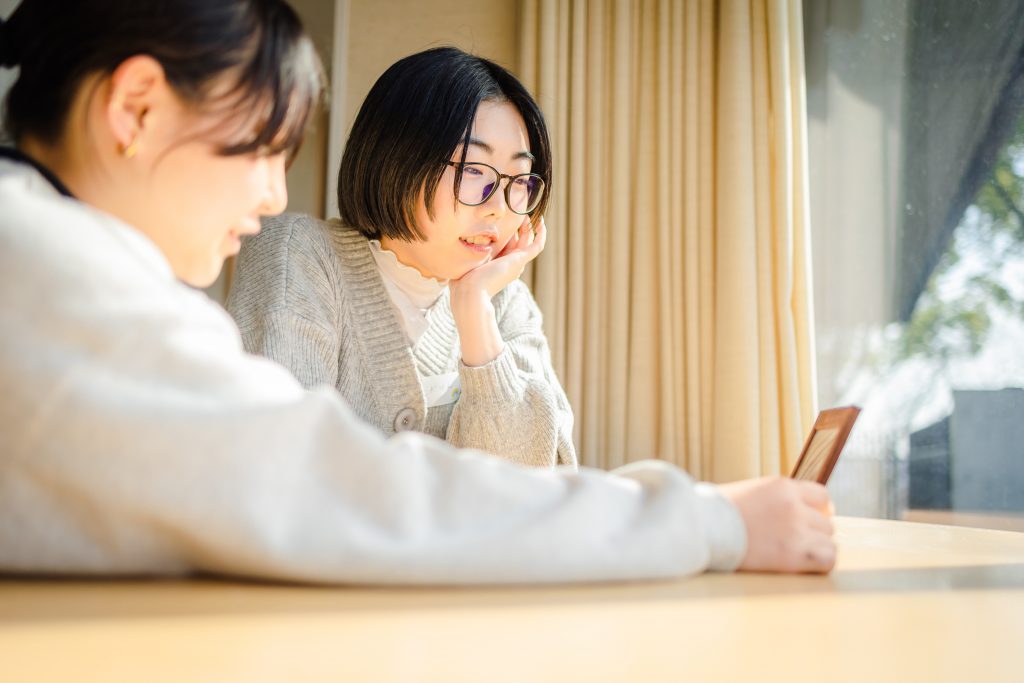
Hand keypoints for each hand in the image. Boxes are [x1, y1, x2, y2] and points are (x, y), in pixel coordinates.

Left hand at [451, 215, 546, 299]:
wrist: (470, 291)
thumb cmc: (463, 282)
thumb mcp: (466, 264)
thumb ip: (466, 256)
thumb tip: (457, 249)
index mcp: (499, 266)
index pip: (507, 245)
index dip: (507, 232)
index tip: (501, 220)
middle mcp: (510, 265)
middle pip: (520, 242)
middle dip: (520, 227)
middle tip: (518, 211)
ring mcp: (516, 263)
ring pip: (529, 242)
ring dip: (530, 227)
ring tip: (527, 212)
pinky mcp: (520, 260)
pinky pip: (537, 245)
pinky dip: (541, 234)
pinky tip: (540, 222)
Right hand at [719, 477, 836, 573]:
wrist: (700, 527)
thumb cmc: (716, 514)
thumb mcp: (749, 493)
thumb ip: (775, 500)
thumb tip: (796, 512)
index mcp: (782, 486)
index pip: (822, 497)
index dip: (817, 512)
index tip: (808, 522)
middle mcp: (794, 505)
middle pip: (826, 522)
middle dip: (813, 533)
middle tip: (792, 543)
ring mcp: (796, 529)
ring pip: (829, 541)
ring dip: (815, 549)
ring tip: (793, 555)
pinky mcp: (794, 553)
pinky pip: (828, 559)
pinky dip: (820, 564)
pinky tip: (802, 565)